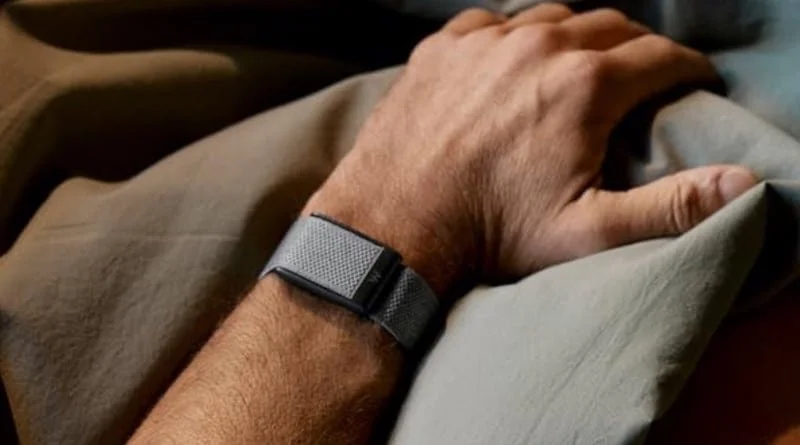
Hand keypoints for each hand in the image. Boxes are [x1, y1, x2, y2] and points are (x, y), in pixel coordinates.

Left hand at [306, 4, 756, 297]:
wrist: (392, 225)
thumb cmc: (489, 234)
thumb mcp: (587, 233)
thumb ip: (670, 206)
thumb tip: (741, 182)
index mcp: (585, 86)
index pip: (661, 57)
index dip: (687, 69)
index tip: (693, 82)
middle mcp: (537, 46)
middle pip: (611, 27)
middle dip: (636, 50)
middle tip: (641, 77)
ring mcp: (484, 41)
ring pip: (553, 18)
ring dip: (578, 38)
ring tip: (582, 67)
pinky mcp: (442, 47)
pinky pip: (494, 23)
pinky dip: (516, 37)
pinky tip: (515, 63)